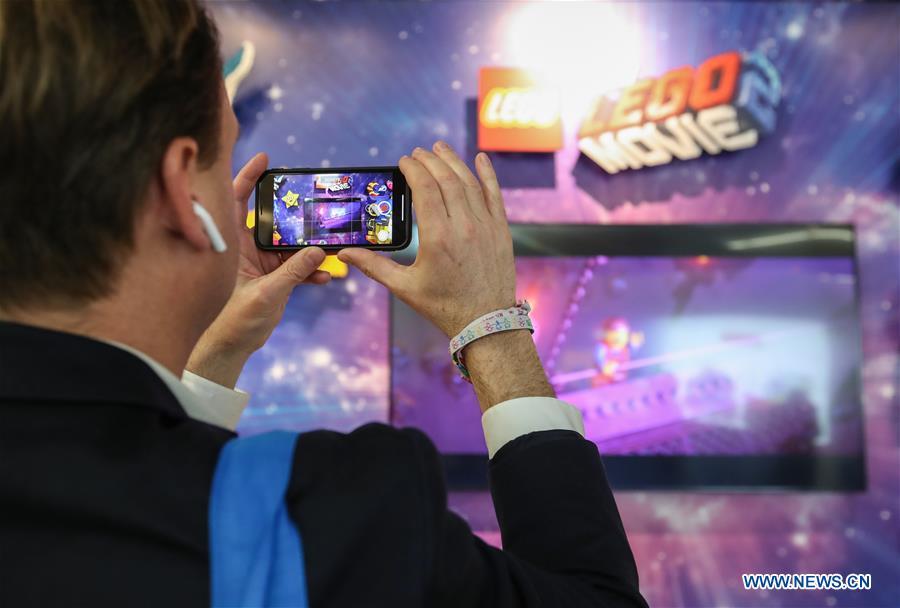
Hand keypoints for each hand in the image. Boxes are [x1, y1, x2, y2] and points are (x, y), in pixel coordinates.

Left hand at [187, 153, 330, 387]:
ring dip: (311, 248)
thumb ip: (293, 273)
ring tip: (330, 247)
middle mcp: (248, 248)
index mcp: (234, 244)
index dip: (249, 178)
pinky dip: (312, 271)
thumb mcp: (265, 294)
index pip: (237, 201)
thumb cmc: (230, 321)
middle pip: (274, 220)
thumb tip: (318, 252)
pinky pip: (298, 266)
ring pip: (292, 245)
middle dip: (297, 215)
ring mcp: (263, 262)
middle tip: (317, 207)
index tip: (265, 159)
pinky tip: (324, 277)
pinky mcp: (275, 277)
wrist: (232, 347)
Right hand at [338, 142, 514, 336]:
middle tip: (418, 152)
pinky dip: (488, 174)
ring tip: (440, 148)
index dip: (414, 170)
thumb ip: (374, 267)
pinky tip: (480, 158)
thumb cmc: (445, 307)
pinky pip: (495, 195)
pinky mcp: (501, 231)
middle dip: (430, 161)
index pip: (425, 190)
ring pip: (469, 183)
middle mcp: (464, 227)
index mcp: (438, 238)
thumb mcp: (405, 288)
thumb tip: (344, 255)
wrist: (486, 323)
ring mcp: (486, 226)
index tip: (404, 161)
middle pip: (446, 180)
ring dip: (454, 161)